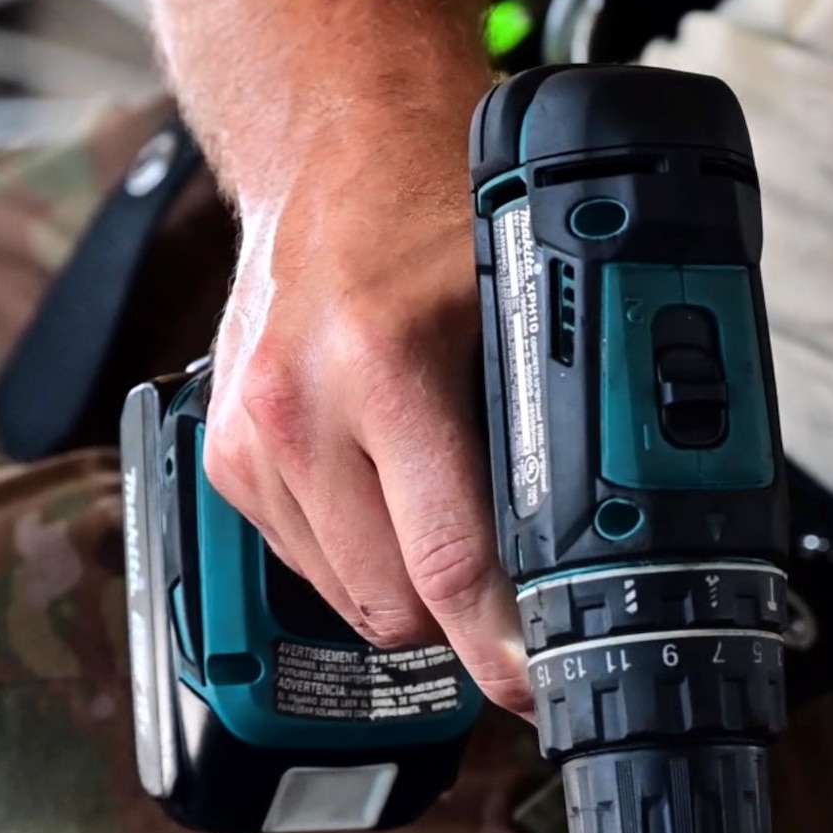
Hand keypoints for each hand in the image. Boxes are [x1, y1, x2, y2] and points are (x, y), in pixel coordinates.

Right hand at [202, 151, 531, 714]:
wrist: (332, 146)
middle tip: (522, 606)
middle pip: (395, 606)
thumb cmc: (437, 207)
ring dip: (410, 593)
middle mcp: (298, 413)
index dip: (502, 648)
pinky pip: (308, 562)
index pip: (450, 565)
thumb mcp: (524, 300)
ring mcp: (250, 439)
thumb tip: (605, 538)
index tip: (538, 686)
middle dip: (464, 623)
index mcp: (383, 371)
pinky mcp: (226, 456)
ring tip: (458, 534)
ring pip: (350, 598)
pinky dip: (362, 558)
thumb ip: (548, 417)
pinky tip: (397, 503)